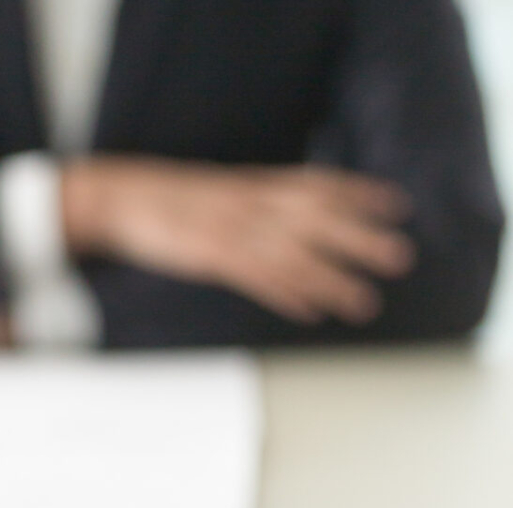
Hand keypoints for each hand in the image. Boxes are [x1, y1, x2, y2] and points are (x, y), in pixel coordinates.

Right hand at [62, 158, 415, 325]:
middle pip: (316, 220)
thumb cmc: (165, 197)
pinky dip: (285, 295)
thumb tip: (284, 212)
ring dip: (332, 280)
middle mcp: (249, 204)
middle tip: (399, 258)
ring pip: (293, 255)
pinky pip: (255, 277)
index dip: (357, 194)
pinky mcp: (209, 255)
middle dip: (360, 239)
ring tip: (363, 302)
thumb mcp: (216, 189)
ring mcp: (230, 229)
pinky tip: (310, 311)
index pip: (315, 185)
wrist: (119, 196)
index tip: (395, 205)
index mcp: (252, 184)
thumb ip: (253, 197)